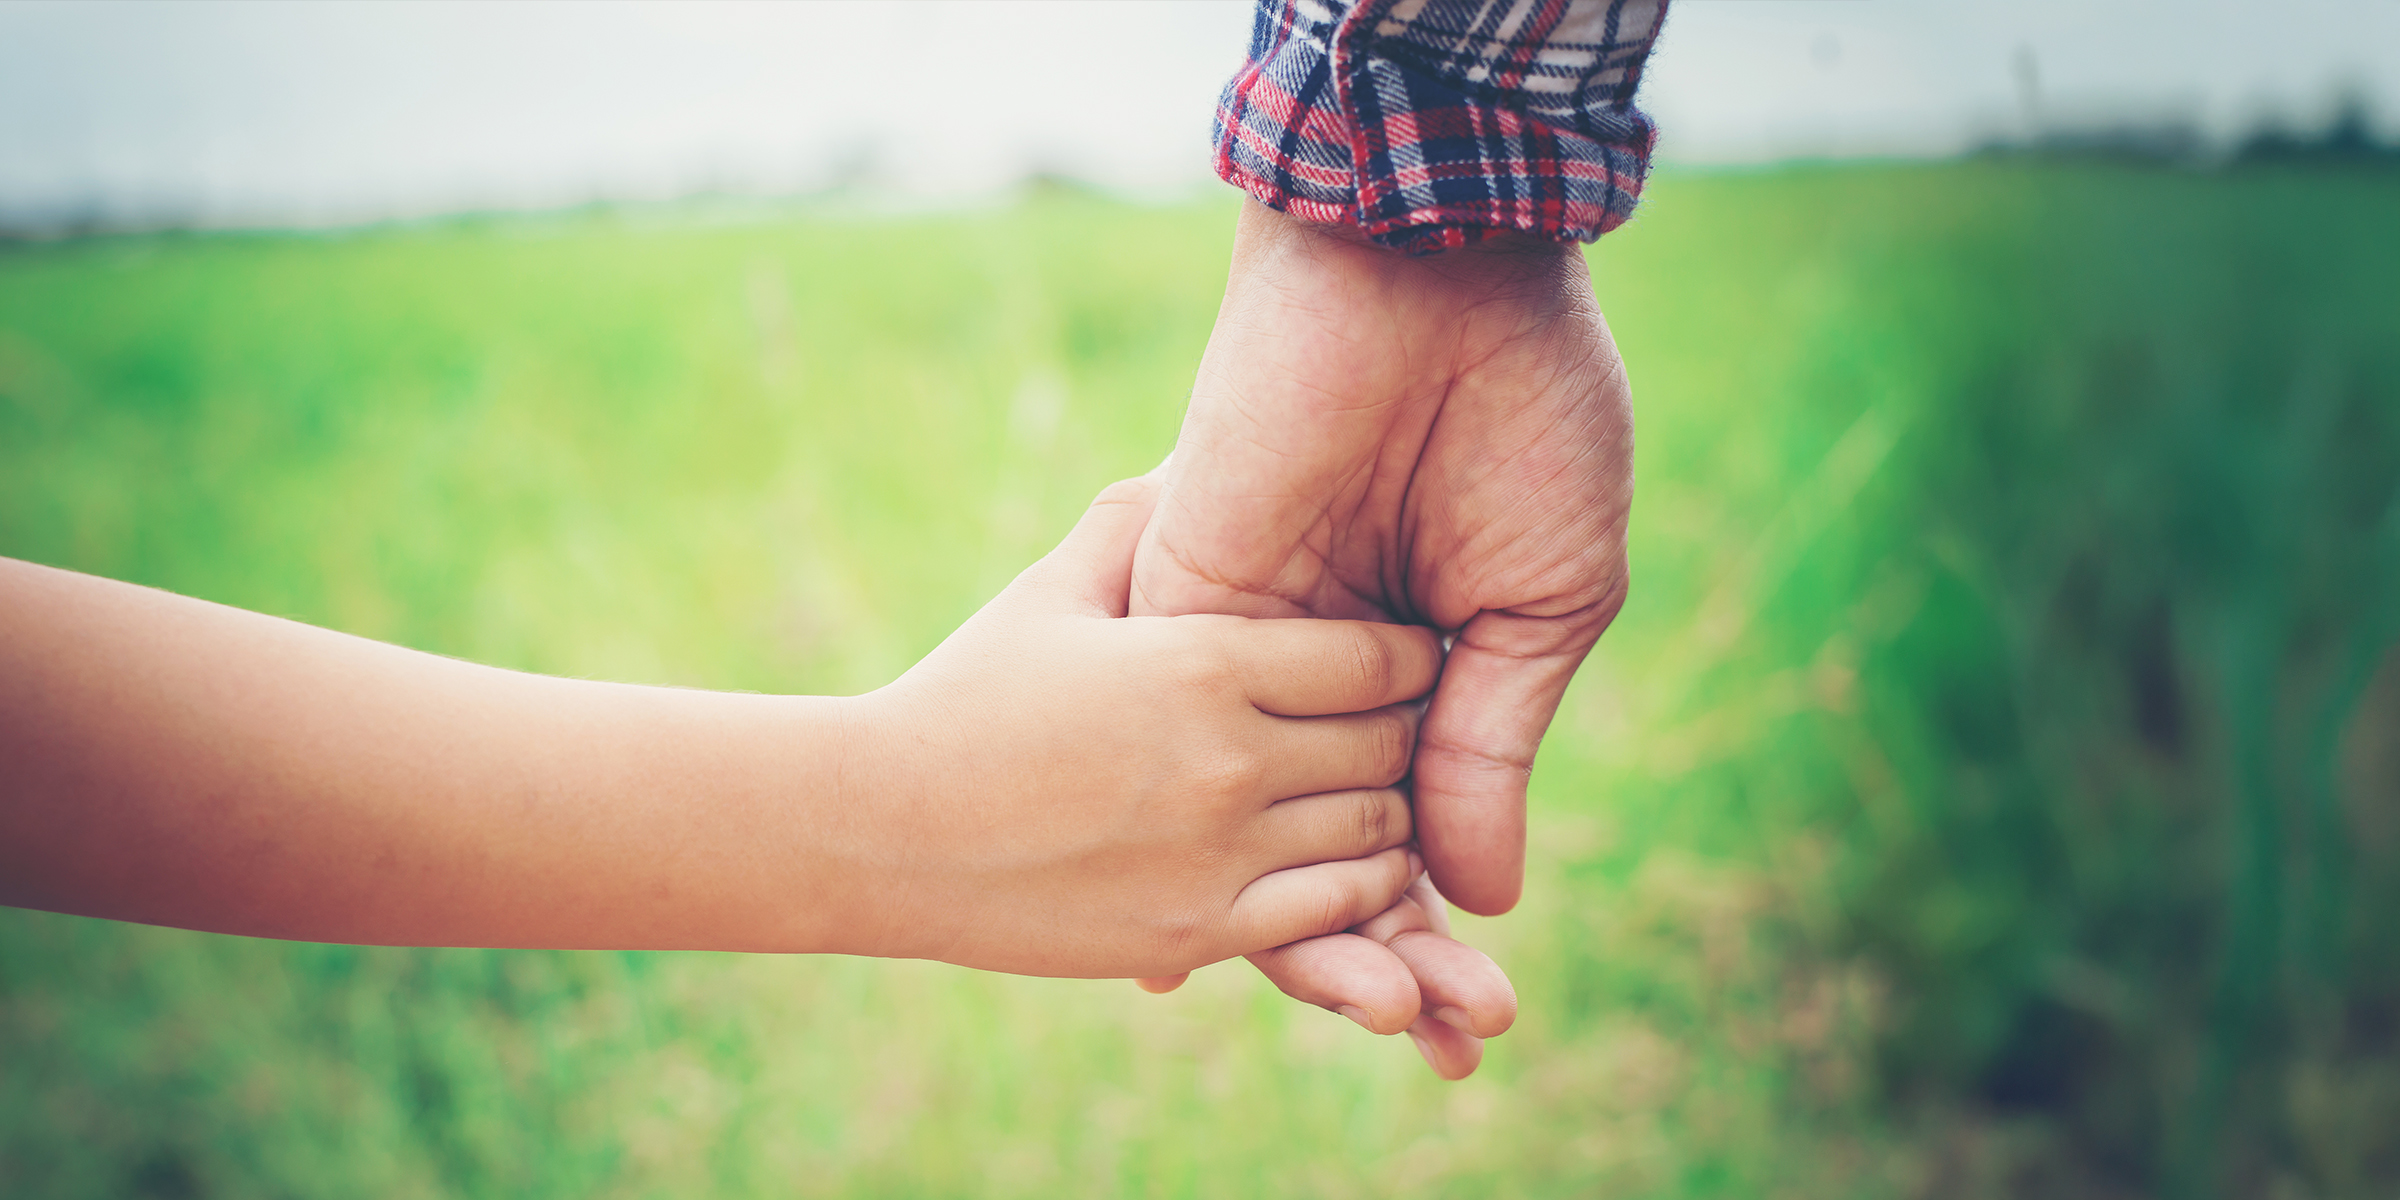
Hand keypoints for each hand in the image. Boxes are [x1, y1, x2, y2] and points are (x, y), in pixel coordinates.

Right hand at [856, 476, 1442, 978]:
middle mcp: (1228, 757)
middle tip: (1402, 729)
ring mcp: (1218, 853)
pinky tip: (1347, 865)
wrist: (881, 833)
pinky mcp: (1199, 931)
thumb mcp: (1050, 592)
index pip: (1379, 657)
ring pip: (1378, 831)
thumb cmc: (964, 699)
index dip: (1412, 657)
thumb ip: (1132, 525)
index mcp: (1203, 661)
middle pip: (1389, 743)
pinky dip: (1362, 887)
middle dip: (1405, 733)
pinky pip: (1334, 907)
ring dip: (1392, 813)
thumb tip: (1185, 460)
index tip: (1411, 657)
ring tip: (1376, 794)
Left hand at [1128, 200, 1632, 1065]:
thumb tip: (1479, 896)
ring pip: (1261, 824)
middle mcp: (1326, 673)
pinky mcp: (1186, 609)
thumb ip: (1488, 746)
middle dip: (1389, 953)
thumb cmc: (1519, 416)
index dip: (1444, 925)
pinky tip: (1208, 955)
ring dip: (1313, 929)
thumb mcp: (1543, 604)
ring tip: (1382, 1026)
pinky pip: (1186, 749)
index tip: (1477, 1021)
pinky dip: (1202, 841)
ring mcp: (1251, 649)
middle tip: (1450, 1050)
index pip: (1416, 825)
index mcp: (1420, 665)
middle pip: (1335, 846)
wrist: (1434, 276)